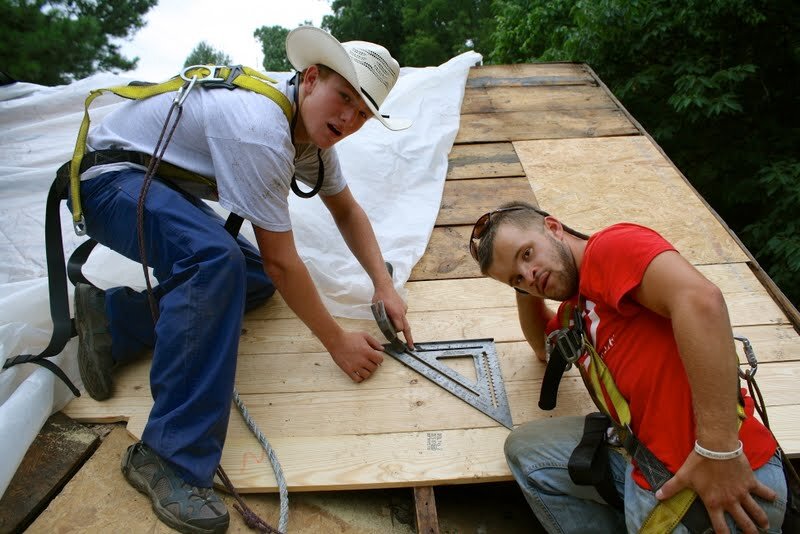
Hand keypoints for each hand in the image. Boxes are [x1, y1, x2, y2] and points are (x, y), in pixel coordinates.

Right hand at [327, 330, 384, 382]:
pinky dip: (360, 377)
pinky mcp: (348, 370)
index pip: (380, 360)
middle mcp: (362, 360)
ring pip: (367, 375)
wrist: (336, 341)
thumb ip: (375, 342)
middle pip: (374, 368)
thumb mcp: (364, 336)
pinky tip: (358, 372)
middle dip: (373, 364)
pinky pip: (357, 379)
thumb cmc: (350, 337)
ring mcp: (355, 366)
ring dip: (367, 371)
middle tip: (368, 361)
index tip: (375, 357)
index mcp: (367, 351)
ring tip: (363, 367)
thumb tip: (382, 349)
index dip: (379, 358)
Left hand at [373, 286, 413, 348]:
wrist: (385, 286)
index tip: (393, 336)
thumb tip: (387, 328)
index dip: (396, 333)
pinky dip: (399, 317)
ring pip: (404, 321)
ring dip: (400, 324)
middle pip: (407, 328)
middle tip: (411, 347)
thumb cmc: (379, 297)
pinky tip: (392, 312)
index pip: (400, 329)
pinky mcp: (404, 306)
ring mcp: (404, 309)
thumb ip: (383, 319)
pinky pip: (403, 315)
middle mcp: (402, 312)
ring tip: (391, 319)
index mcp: (396, 314)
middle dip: (409, 338)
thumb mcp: (377, 310)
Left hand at [656, 451, 776, 532]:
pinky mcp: (751, 482)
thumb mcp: (683, 476)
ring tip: (764, 526)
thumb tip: (658, 496)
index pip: (721, 527)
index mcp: (714, 503)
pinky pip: (764, 492)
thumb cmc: (699, 462)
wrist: (717, 447)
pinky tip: (774, 498)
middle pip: (743, 523)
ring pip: (756, 511)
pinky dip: (770, 495)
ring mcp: (742, 493)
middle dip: (749, 532)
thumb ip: (671, 488)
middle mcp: (730, 501)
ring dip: (761, 520)